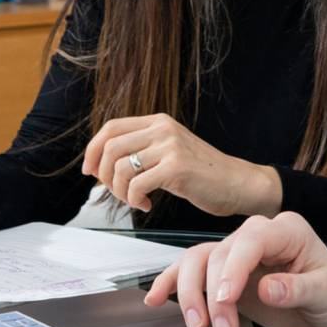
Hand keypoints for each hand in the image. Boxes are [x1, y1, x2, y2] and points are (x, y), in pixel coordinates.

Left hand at [82, 113, 281, 216]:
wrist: (236, 183)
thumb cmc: (202, 174)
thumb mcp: (169, 152)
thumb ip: (142, 150)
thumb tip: (101, 164)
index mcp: (158, 122)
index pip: (111, 127)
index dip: (93, 150)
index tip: (89, 172)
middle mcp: (162, 129)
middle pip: (110, 148)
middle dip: (103, 176)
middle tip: (115, 193)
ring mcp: (170, 146)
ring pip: (120, 168)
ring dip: (119, 192)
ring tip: (135, 200)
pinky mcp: (176, 167)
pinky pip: (136, 185)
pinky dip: (134, 199)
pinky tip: (146, 205)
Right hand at [144, 213, 326, 326]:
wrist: (324, 302)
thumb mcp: (325, 293)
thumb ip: (298, 289)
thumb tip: (268, 289)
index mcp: (286, 230)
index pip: (251, 241)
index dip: (234, 268)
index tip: (226, 299)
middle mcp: (256, 234)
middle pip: (219, 253)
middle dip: (214, 295)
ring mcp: (235, 249)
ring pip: (197, 259)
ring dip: (189, 293)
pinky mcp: (220, 268)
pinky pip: (188, 267)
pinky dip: (169, 281)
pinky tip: (153, 299)